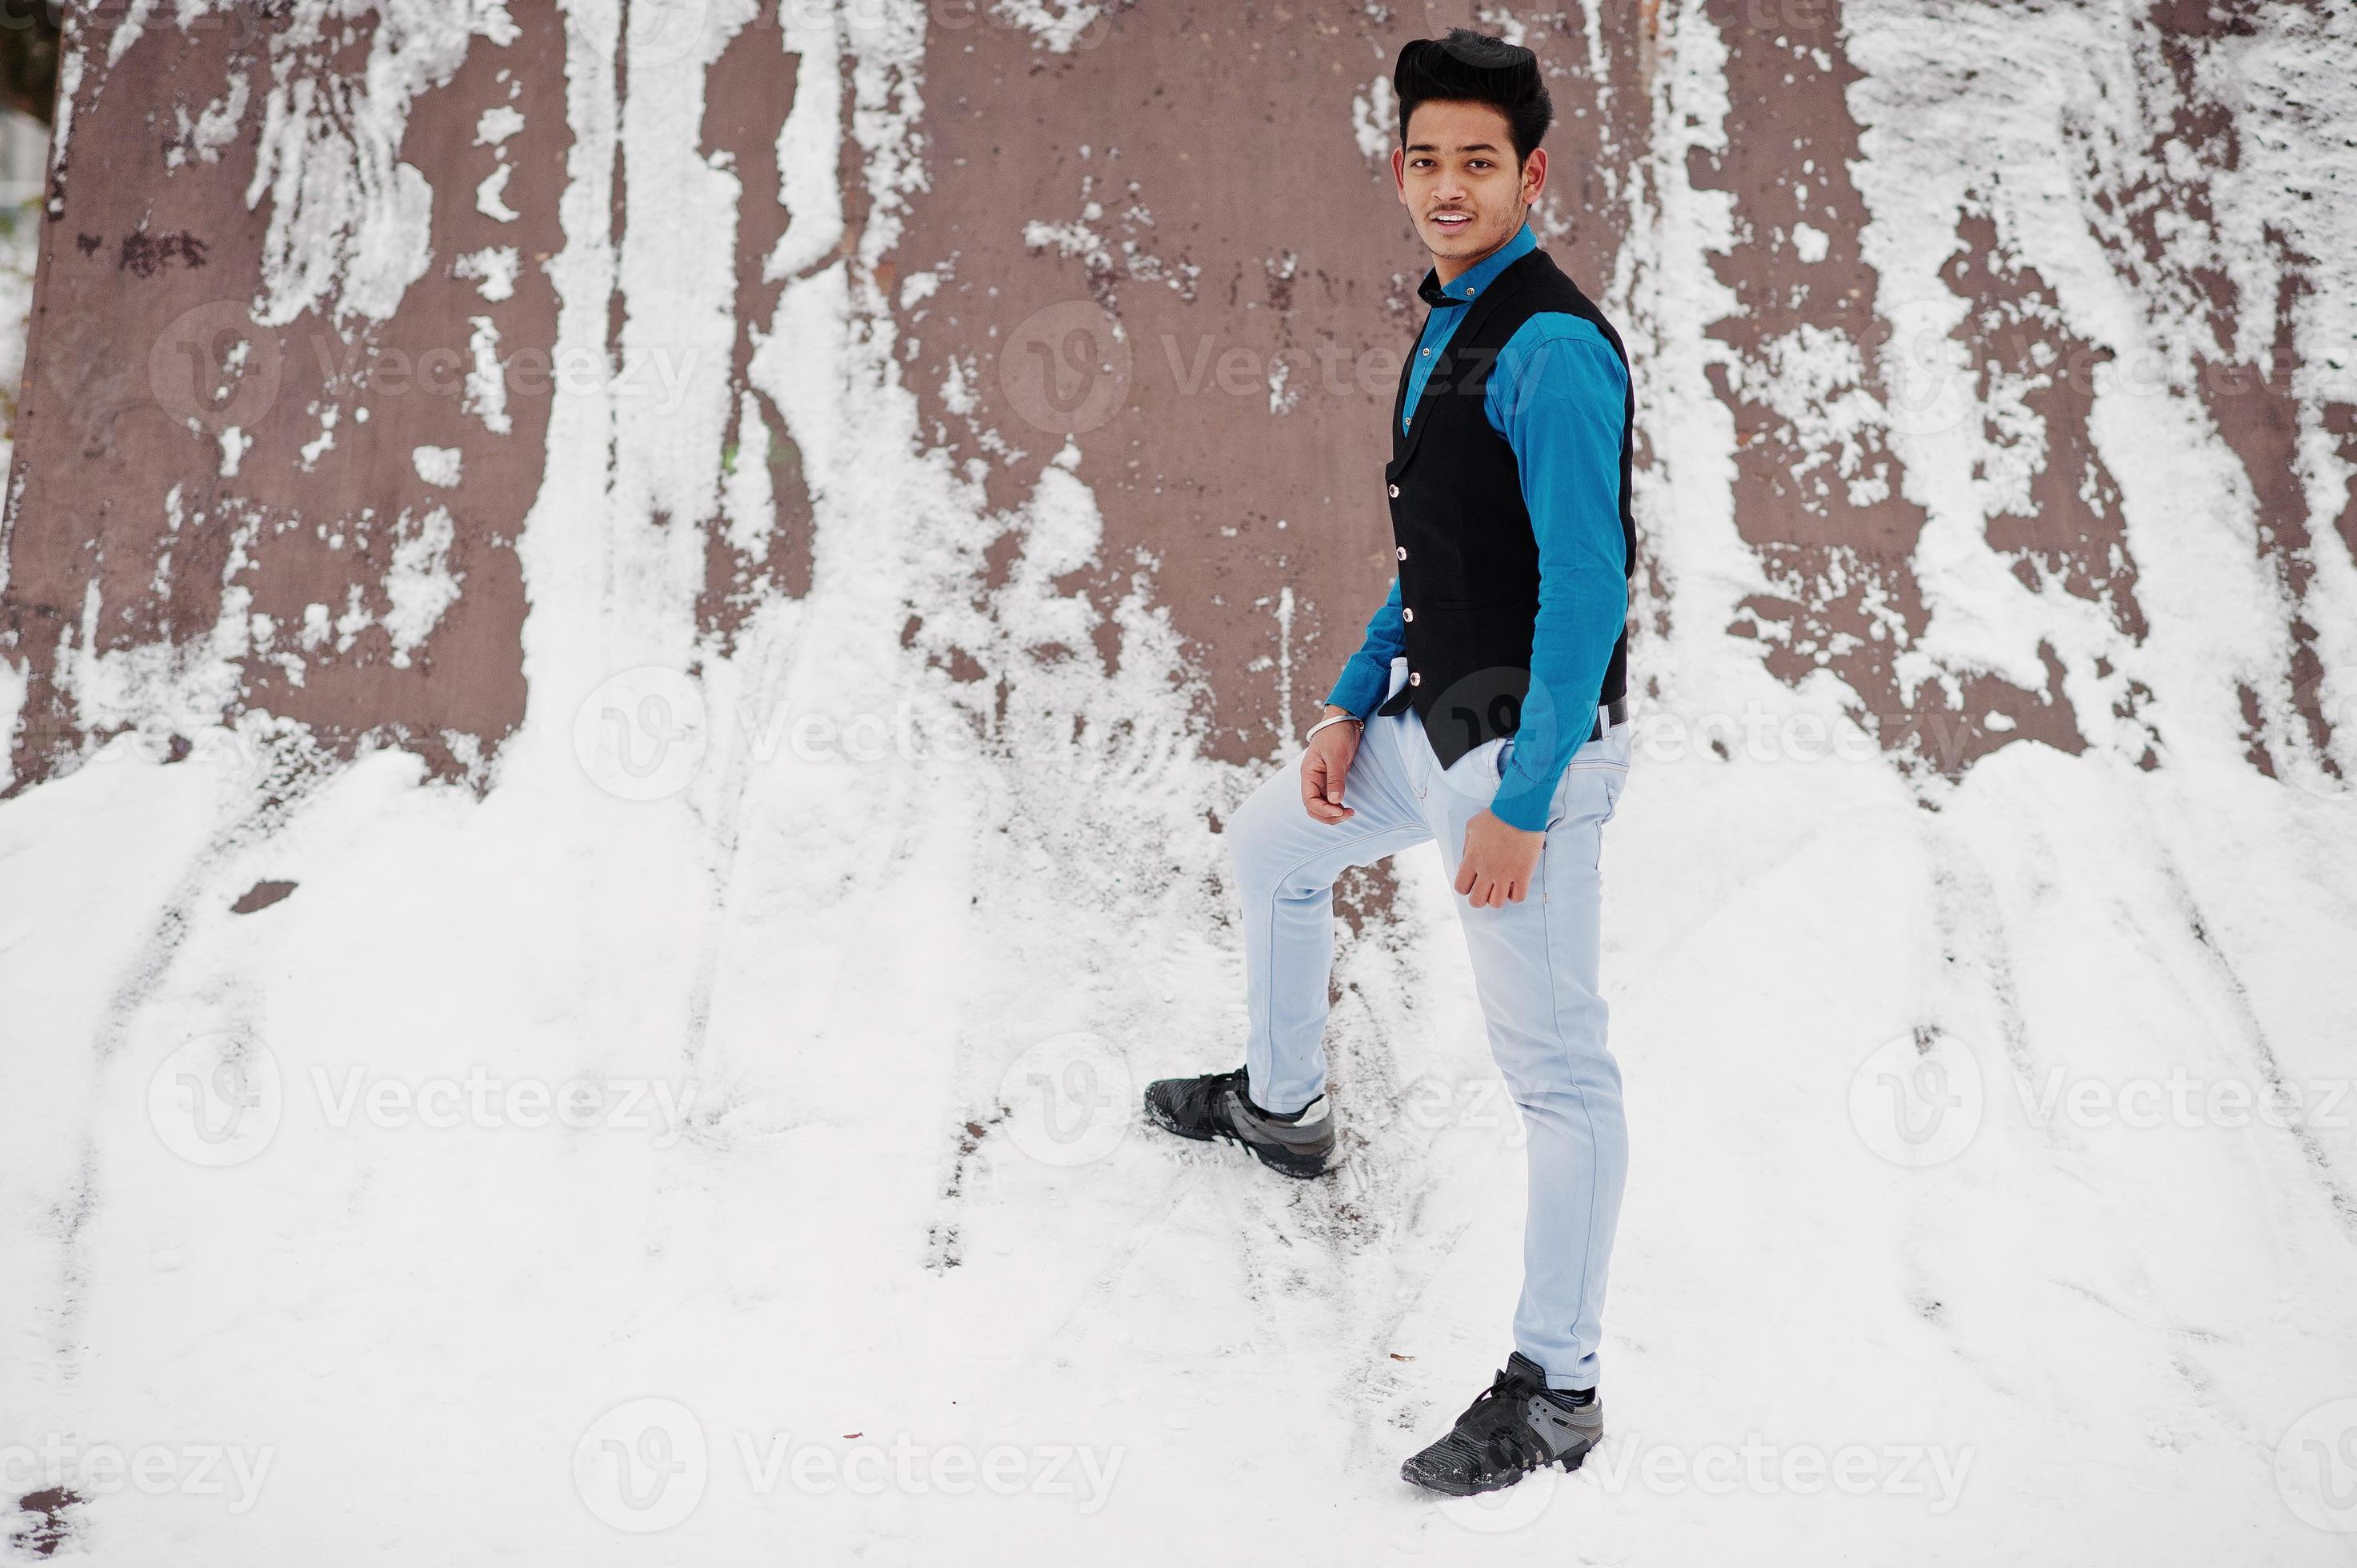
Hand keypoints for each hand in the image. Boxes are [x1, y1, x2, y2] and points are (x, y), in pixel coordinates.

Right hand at [1299, 707, 1362, 824]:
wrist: (1343, 721)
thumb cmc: (1336, 734)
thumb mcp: (1336, 756)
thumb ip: (1335, 779)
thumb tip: (1335, 801)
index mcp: (1308, 774)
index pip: (1309, 800)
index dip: (1323, 810)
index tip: (1339, 811)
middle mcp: (1312, 780)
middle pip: (1313, 808)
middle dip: (1328, 816)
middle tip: (1347, 815)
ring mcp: (1321, 781)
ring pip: (1322, 806)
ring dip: (1333, 814)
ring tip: (1350, 813)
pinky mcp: (1331, 780)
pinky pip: (1330, 799)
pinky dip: (1337, 807)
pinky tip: (1347, 808)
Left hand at [1455, 810, 1542, 906]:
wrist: (1520, 810)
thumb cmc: (1495, 816)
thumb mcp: (1472, 828)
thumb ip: (1466, 848)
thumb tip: (1465, 865)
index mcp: (1472, 860)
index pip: (1461, 888)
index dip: (1466, 887)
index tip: (1474, 880)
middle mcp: (1486, 871)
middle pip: (1477, 901)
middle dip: (1480, 897)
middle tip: (1487, 887)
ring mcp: (1505, 874)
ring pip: (1497, 903)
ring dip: (1498, 897)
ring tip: (1503, 886)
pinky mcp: (1523, 874)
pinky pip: (1518, 897)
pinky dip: (1516, 895)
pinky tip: (1516, 884)